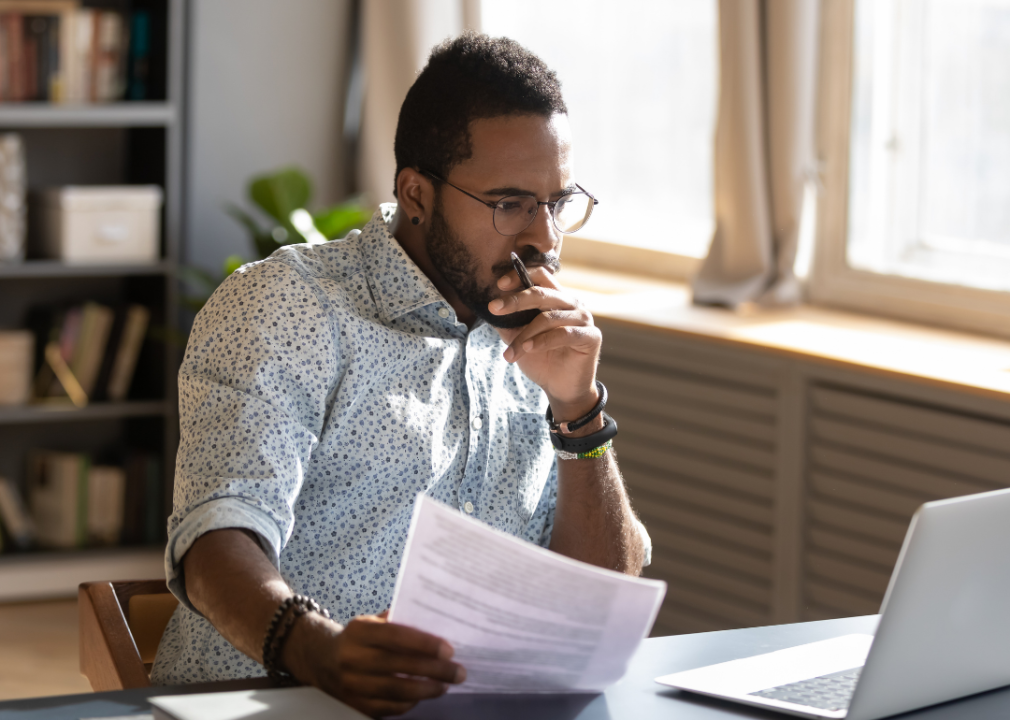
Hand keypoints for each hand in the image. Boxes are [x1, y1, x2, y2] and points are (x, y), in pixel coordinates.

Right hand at [283, 611, 465, 717]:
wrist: (320, 659)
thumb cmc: (358, 638)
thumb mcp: (372, 621)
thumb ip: (398, 621)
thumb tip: (437, 624)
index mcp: (359, 632)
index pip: (396, 636)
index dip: (424, 643)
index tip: (448, 649)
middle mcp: (352, 658)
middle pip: (398, 666)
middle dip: (433, 670)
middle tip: (458, 672)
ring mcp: (352, 684)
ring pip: (394, 691)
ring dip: (425, 690)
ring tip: (445, 686)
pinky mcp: (354, 704)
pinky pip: (387, 708)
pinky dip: (409, 704)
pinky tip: (424, 696)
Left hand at [489, 266, 601, 420]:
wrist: (560, 388)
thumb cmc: (541, 359)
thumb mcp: (518, 338)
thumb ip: (507, 322)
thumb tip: (488, 308)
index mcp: (556, 298)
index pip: (540, 275)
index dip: (520, 275)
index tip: (499, 284)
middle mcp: (571, 303)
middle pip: (542, 293)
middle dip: (515, 300)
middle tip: (494, 308)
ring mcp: (583, 318)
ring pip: (548, 317)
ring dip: (524, 334)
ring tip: (510, 352)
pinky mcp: (591, 336)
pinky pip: (563, 334)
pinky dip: (542, 341)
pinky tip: (527, 349)